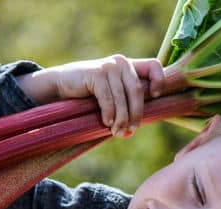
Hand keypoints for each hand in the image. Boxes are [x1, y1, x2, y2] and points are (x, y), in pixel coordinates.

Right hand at [18, 55, 164, 137]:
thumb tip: (131, 132)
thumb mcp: (111, 97)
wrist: (61, 85)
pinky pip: (108, 98)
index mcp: (129, 66)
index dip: (159, 81)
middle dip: (136, 114)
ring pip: (122, 98)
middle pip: (137, 90)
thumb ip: (123, 108)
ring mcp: (108, 66)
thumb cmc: (89, 94)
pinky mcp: (96, 73)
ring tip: (117, 132)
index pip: (154, 66)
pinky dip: (108, 113)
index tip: (154, 97)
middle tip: (131, 131)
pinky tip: (105, 123)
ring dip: (121, 119)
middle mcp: (121, 63)